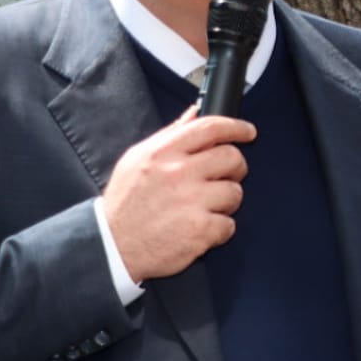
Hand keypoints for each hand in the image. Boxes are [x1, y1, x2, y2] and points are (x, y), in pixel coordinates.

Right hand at [101, 108, 253, 280]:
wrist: (113, 246)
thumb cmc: (126, 203)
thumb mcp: (137, 160)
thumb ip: (169, 135)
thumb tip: (195, 113)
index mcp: (163, 153)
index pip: (210, 128)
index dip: (235, 128)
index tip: (247, 131)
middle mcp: (178, 174)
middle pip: (232, 157)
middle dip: (235, 168)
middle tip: (225, 177)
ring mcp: (192, 202)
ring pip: (235, 192)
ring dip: (226, 202)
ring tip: (204, 208)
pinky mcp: (200, 230)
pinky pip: (229, 224)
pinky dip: (219, 229)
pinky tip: (200, 228)